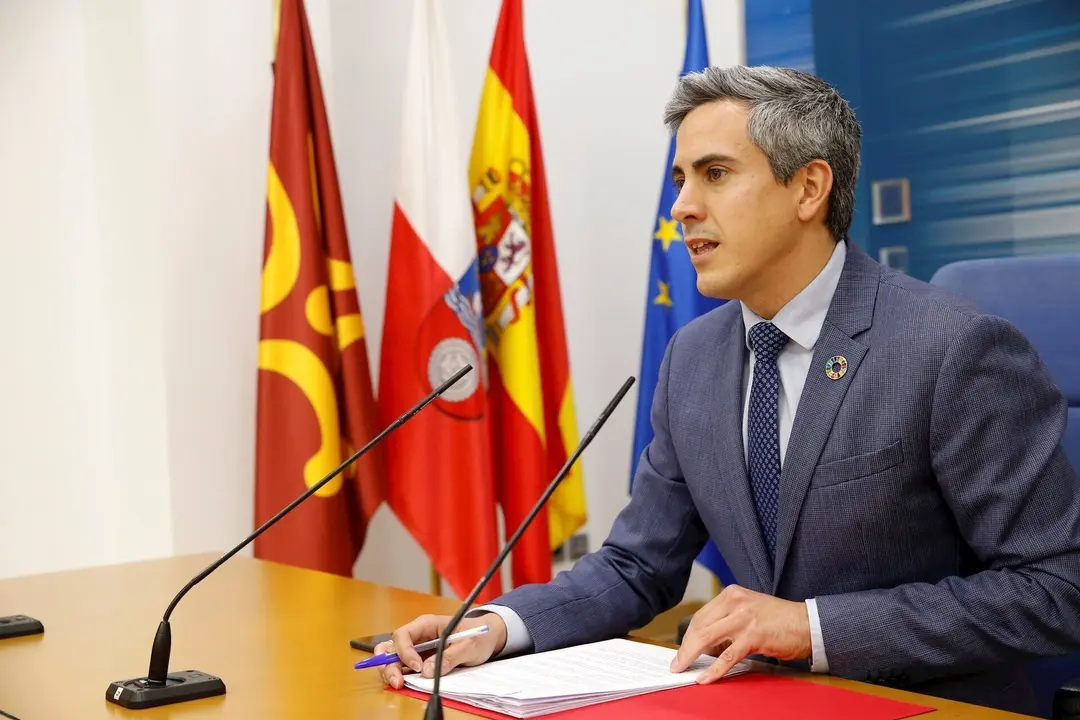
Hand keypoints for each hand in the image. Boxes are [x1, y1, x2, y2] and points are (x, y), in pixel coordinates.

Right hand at [376, 613, 507, 688]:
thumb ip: (448, 657)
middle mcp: (417, 636)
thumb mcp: (469, 645)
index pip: (404, 635)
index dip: (405, 652)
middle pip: (392, 647)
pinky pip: (402, 667)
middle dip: (389, 664)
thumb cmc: (478, 635)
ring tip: (398, 683)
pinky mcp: (419, 660)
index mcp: (426, 624)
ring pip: (392, 657)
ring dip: (390, 670)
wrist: (487, 637)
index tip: (417, 667)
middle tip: (398, 681)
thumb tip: (427, 671)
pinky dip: (398, 674)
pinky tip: (403, 683)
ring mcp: (416, 648)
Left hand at [670, 584, 810, 682]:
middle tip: (677, 664)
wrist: (808, 623)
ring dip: (691, 656)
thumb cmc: (779, 620)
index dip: (688, 636)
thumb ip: (727, 622)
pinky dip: (714, 669)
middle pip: (699, 626)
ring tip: (683, 669)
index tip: (681, 651)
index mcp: (731, 594)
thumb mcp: (748, 611)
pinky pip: (727, 655)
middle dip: (685, 648)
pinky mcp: (753, 635)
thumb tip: (706, 646)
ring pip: (707, 638)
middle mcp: (734, 602)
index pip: (701, 616)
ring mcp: (743, 618)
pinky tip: (705, 678)